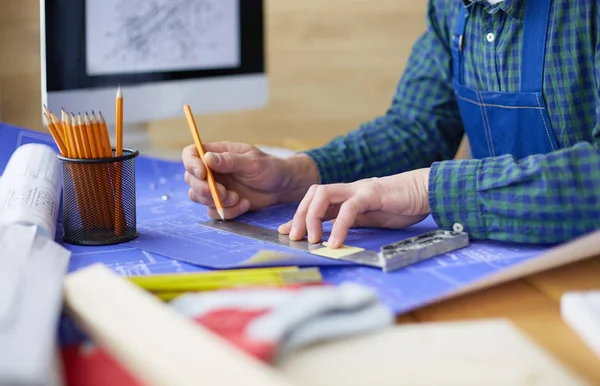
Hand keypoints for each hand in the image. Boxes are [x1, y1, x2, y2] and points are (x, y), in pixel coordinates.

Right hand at [182, 142, 319, 218]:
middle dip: (205, 189)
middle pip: (191, 179)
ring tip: (238, 198)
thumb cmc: (269, 168)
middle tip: (224, 193)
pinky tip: (244, 204)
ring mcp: (215, 187)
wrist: (282, 187)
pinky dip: (227, 211)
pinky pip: (213, 211)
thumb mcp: (252, 162)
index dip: (191, 164)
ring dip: (217, 201)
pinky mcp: (222, 203)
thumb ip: (230, 161)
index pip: (191, 154)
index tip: (202, 174)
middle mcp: (212, 170)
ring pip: (198, 197)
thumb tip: (207, 159)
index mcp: (216, 153)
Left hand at [277, 168, 430, 247]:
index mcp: (347, 196)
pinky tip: (335, 243)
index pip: (314, 201)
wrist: (426, 191)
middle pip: (312, 194)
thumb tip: (331, 237)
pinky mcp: (371, 193)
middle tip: (294, 238)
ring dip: (312, 218)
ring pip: (322, 195)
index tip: (285, 232)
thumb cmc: (401, 205)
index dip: (297, 216)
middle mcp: (348, 189)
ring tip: (313, 240)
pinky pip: (348, 208)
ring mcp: (358, 189)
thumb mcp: (370, 218)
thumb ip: (350, 223)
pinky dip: (338, 226)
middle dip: (299, 216)